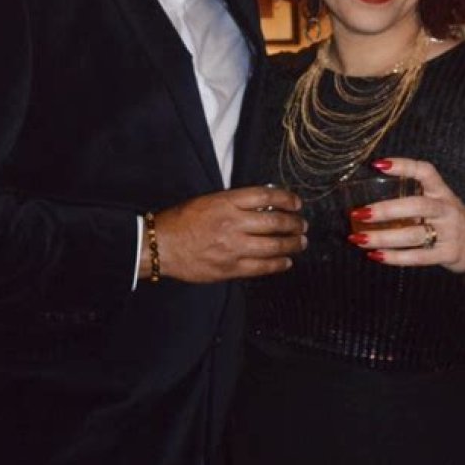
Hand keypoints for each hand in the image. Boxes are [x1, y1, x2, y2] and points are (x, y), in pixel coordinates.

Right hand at [140, 185, 305, 282]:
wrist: (161, 245)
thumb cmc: (181, 220)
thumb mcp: (209, 200)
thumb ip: (235, 203)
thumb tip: (264, 206)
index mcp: (227, 202)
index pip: (267, 196)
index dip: (287, 199)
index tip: (296, 203)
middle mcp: (233, 223)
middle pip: (276, 222)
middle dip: (295, 224)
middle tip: (302, 225)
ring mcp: (233, 247)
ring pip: (273, 246)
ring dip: (292, 244)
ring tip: (300, 243)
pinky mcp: (230, 268)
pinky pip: (262, 267)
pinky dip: (278, 264)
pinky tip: (286, 262)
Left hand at [347, 158, 464, 275]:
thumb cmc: (450, 221)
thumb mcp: (439, 203)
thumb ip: (412, 199)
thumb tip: (369, 202)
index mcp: (442, 192)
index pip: (425, 172)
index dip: (403, 166)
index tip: (377, 164)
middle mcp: (447, 209)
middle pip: (417, 205)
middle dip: (386, 210)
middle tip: (360, 213)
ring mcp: (450, 232)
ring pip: (413, 234)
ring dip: (383, 237)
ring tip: (358, 238)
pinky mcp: (449, 254)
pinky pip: (419, 257)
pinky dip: (396, 258)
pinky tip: (376, 256)